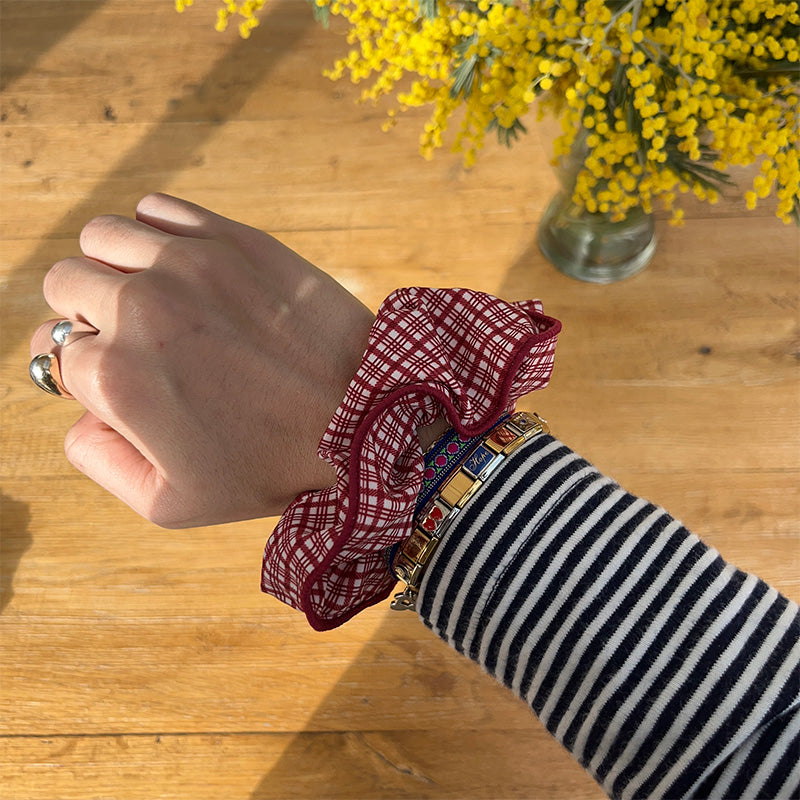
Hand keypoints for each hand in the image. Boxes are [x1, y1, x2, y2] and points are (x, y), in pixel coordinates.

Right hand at [30, 194, 374, 527]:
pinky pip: (158, 209)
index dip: (88, 372)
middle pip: (66, 283)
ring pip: (102, 237)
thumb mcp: (171, 502)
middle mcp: (141, 309)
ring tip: (152, 298)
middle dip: (86, 313)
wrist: (362, 417)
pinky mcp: (234, 239)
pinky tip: (183, 267)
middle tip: (131, 339)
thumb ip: (98, 459)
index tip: (128, 380)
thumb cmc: (272, 466)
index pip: (59, 353)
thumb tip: (75, 411)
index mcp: (117, 377)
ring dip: (113, 265)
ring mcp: (188, 265)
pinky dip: (156, 232)